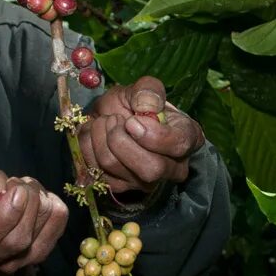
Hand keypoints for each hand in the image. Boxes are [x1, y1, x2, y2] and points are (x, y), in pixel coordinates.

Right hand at [0, 166, 68, 275]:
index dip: (5, 215)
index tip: (16, 189)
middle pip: (16, 241)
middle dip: (28, 203)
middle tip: (20, 183)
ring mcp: (8, 267)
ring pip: (37, 240)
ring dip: (41, 204)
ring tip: (27, 188)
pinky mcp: (32, 261)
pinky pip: (54, 236)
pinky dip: (55, 212)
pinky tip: (43, 199)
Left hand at [78, 75, 203, 197]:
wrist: (107, 117)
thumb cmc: (133, 104)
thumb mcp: (143, 87)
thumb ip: (149, 90)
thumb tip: (147, 107)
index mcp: (187, 138)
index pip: (179, 145)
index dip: (154, 134)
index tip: (132, 121)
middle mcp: (172, 168)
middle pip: (151, 168)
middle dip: (122, 140)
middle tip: (113, 119)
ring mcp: (145, 182)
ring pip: (117, 167)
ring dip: (101, 137)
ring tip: (104, 121)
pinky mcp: (119, 187)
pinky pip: (97, 171)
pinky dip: (88, 146)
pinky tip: (95, 135)